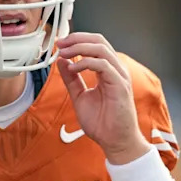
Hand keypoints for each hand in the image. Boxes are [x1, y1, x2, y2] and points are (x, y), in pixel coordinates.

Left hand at [56, 33, 148, 163]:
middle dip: (77, 38)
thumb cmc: (102, 123)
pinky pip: (103, 65)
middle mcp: (115, 70)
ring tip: (64, 53)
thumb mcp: (79, 96)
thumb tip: (61, 61)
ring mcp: (119, 76)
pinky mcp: (120, 85)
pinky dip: (85, 62)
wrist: (115, 142)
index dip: (77, 39)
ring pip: (101, 49)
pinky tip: (73, 68)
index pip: (95, 44)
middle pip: (99, 40)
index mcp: (108, 70)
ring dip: (79, 47)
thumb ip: (71, 79)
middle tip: (60, 43)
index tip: (60, 44)